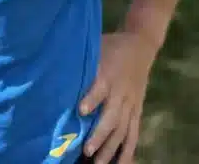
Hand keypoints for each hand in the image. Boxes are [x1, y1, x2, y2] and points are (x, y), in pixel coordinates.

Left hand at [78, 30, 157, 162]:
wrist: (141, 46)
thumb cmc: (112, 46)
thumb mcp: (97, 47)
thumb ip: (83, 62)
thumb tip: (57, 70)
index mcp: (109, 74)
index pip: (100, 88)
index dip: (92, 99)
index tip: (81, 110)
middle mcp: (121, 92)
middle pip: (112, 116)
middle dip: (100, 134)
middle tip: (87, 150)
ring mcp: (131, 104)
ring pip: (122, 129)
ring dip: (111, 148)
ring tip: (98, 163)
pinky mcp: (137, 111)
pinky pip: (134, 133)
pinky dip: (128, 150)